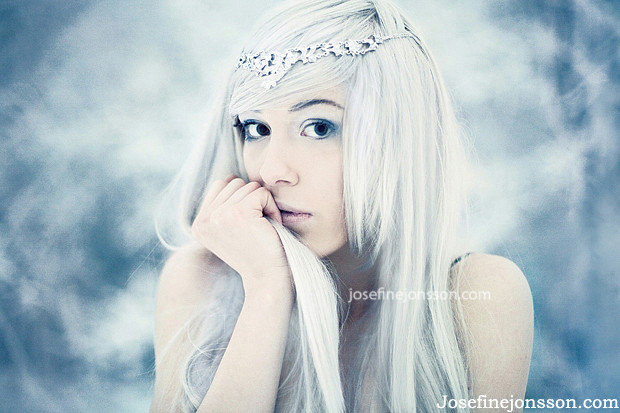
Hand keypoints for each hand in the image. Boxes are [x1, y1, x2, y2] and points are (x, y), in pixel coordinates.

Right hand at [191, 174, 291, 292]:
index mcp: (199, 225)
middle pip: (235, 183)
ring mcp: (219, 215)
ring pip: (249, 186)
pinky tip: (270, 228)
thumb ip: (224, 206)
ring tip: (263, 229)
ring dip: (264, 205)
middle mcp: (204, 220)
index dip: (242, 200)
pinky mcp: (238, 212)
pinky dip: (272, 208)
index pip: (220, 186)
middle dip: (253, 201)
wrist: (268, 280)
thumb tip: (229, 177)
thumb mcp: (232, 231)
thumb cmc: (257, 255)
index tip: (248, 226)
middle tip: (258, 228)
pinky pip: (262, 193)